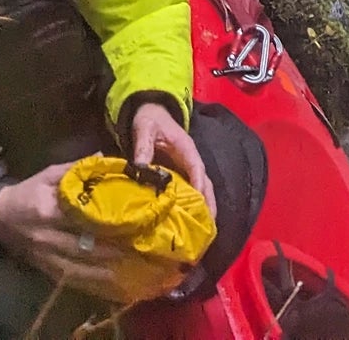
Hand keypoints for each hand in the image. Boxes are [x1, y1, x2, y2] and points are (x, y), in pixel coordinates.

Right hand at [0, 163, 122, 294]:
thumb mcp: (49, 174)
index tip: (131, 219)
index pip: (82, 216)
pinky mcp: (47, 270)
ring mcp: (47, 257)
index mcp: (49, 209)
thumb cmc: (28, 191)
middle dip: (112, 248)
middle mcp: (48, 236)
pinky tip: (112, 282)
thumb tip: (105, 157)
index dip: (106, 219)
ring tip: (132, 266)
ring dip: (107, 269)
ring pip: (81, 267)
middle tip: (139, 246)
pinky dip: (93, 282)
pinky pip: (72, 279)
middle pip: (84, 246)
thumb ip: (77, 167)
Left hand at [129, 101, 216, 223]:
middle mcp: (191, 162)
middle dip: (208, 206)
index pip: (197, 169)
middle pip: (205, 185)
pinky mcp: (179, 178)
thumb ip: (143, 147)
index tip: (199, 205)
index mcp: (186, 149)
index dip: (199, 186)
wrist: (149, 112)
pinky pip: (190, 195)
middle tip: (207, 231)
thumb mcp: (145, 129)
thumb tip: (140, 168)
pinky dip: (192, 210)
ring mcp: (187, 171)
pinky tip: (187, 227)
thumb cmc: (149, 120)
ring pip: (201, 192)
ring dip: (203, 211)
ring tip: (201, 235)